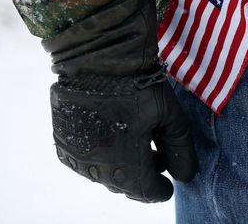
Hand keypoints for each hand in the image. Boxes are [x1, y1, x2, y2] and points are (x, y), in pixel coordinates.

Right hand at [50, 68, 197, 201]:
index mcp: (124, 165)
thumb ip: (179, 149)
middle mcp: (95, 166)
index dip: (159, 191)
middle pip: (122, 184)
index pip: (144, 192)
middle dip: (142, 176)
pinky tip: (116, 135)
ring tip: (140, 146)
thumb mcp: (169, 115)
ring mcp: (75, 153)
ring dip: (122, 166)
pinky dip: (103, 153)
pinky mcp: (62, 138)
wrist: (97, 56)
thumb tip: (186, 176)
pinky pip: (85, 156)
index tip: (168, 186)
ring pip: (102, 172)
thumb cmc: (138, 85)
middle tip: (158, 161)